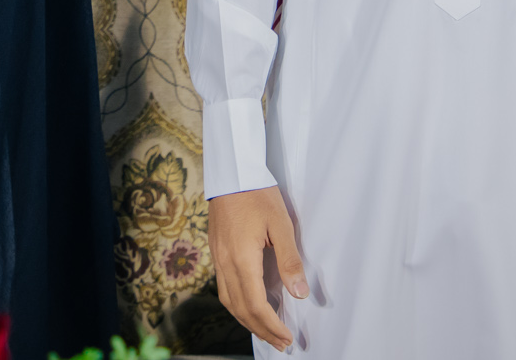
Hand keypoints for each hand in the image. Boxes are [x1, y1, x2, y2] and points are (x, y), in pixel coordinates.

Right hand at [208, 186, 306, 350]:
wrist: (231, 172)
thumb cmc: (257, 194)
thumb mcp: (281, 225)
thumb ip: (289, 261)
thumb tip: (299, 293)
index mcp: (241, 259)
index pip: (255, 305)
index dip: (271, 325)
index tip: (287, 337)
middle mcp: (225, 263)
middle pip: (240, 309)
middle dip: (261, 330)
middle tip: (280, 343)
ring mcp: (217, 258)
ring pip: (228, 301)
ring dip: (247, 321)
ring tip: (265, 331)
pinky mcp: (216, 251)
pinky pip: (224, 288)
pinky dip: (237, 305)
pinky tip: (249, 305)